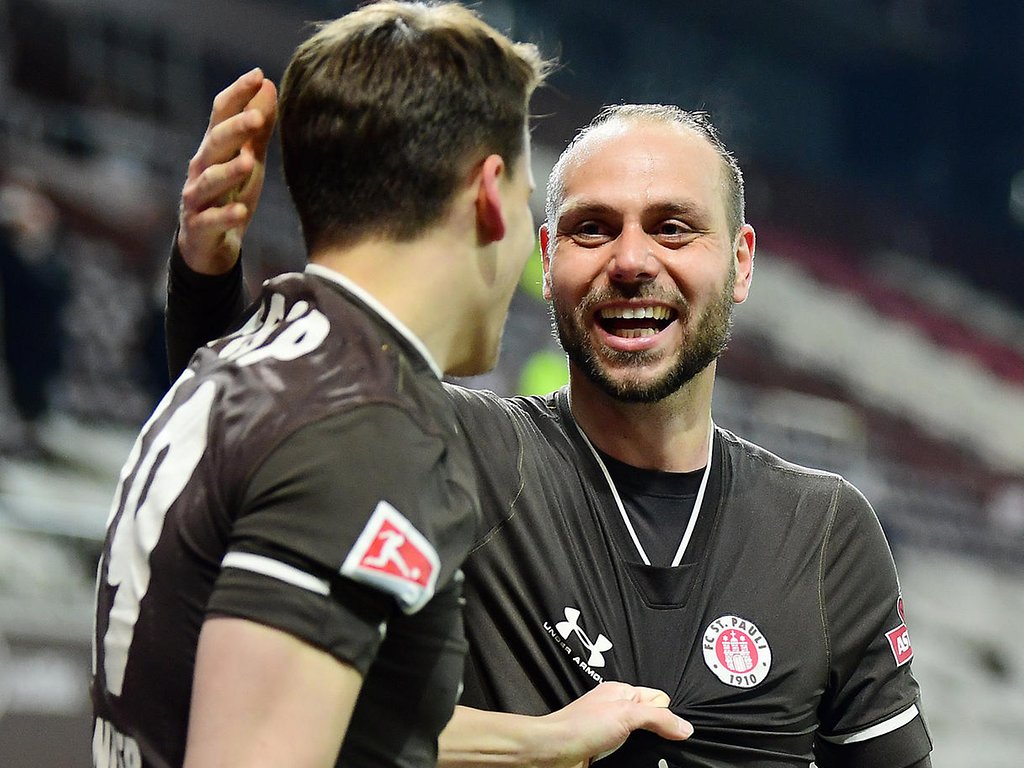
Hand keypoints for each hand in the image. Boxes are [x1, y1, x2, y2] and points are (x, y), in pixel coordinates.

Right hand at [178, 68, 276, 274]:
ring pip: (209, 181)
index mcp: (214, 149)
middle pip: (214, 143)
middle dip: (234, 129)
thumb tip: (269, 84)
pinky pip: (210, 220)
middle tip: (257, 117)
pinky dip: (225, 216)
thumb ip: (257, 128)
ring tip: (248, 163)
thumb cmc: (229, 195)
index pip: (221, 115)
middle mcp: (201, 169)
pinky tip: (241, 212)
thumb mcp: (248, 160)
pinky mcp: (198, 228)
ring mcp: (196, 199)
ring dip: (228, 171)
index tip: (258, 75)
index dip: (238, 95)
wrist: (207, 247)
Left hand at [541, 681, 691, 766]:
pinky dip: (630, 760)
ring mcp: (609, 731)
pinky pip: (627, 755)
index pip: (658, 699)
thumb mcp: (626, 715)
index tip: (667, 731)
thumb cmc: (579, 727)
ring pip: (640, 742)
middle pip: (650, 722)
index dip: (665, 715)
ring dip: (642, 751)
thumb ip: (657, 718)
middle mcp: (615, 709)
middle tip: (652, 745)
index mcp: (621, 692)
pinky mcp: (603, 751)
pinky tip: (627, 761)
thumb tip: (685, 727)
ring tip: (638, 756)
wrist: (550, 752)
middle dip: (655, 735)